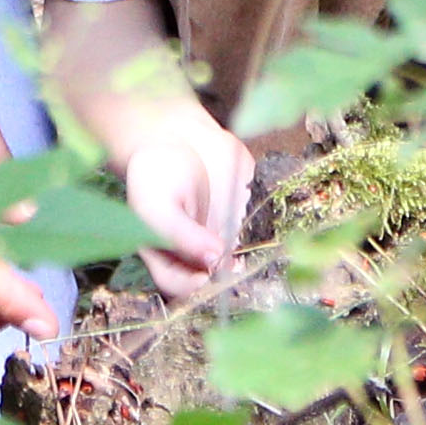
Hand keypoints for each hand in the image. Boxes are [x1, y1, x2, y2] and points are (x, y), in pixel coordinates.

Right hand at [114, 87, 258, 303]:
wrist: (179, 136)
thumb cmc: (157, 172)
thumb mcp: (157, 204)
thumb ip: (181, 234)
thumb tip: (214, 259)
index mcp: (166, 255)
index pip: (177, 285)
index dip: (191, 288)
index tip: (207, 274)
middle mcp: (197, 253)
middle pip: (213, 281)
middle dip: (226, 279)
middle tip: (234, 266)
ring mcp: (224, 239)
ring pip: (241, 264)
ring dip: (251, 264)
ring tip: (252, 253)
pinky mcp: (246, 221)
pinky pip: (262, 236)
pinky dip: (269, 236)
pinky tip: (268, 230)